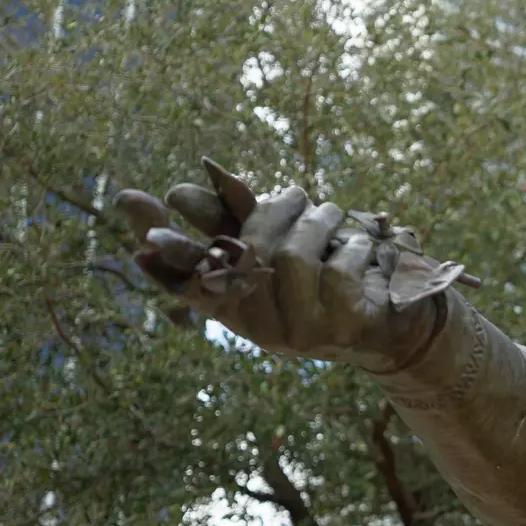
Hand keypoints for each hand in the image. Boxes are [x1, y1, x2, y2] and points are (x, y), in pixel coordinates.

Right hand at [115, 158, 441, 372]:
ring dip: (316, 222)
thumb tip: (176, 193)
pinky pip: (337, 269)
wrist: (393, 325)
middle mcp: (259, 327)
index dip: (161, 244)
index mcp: (235, 307)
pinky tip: (361, 246)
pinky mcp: (341, 329)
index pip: (185, 278)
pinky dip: (352, 246)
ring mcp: (300, 333)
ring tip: (329, 211)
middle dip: (273, 210)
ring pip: (291, 255)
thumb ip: (239, 221)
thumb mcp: (282, 247)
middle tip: (295, 192)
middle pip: (245, 250)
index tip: (132, 202)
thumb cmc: (330, 277)